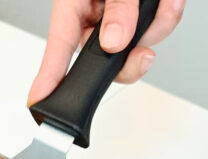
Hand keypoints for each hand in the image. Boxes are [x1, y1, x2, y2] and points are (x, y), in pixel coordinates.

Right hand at [28, 0, 184, 104]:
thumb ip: (118, 8)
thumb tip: (115, 41)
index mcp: (75, 2)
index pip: (60, 46)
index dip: (50, 76)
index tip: (40, 99)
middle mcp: (95, 15)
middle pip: (105, 60)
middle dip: (130, 60)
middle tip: (143, 55)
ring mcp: (119, 20)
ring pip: (137, 48)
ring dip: (156, 26)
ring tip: (159, 0)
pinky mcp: (140, 18)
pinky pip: (157, 30)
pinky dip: (167, 14)